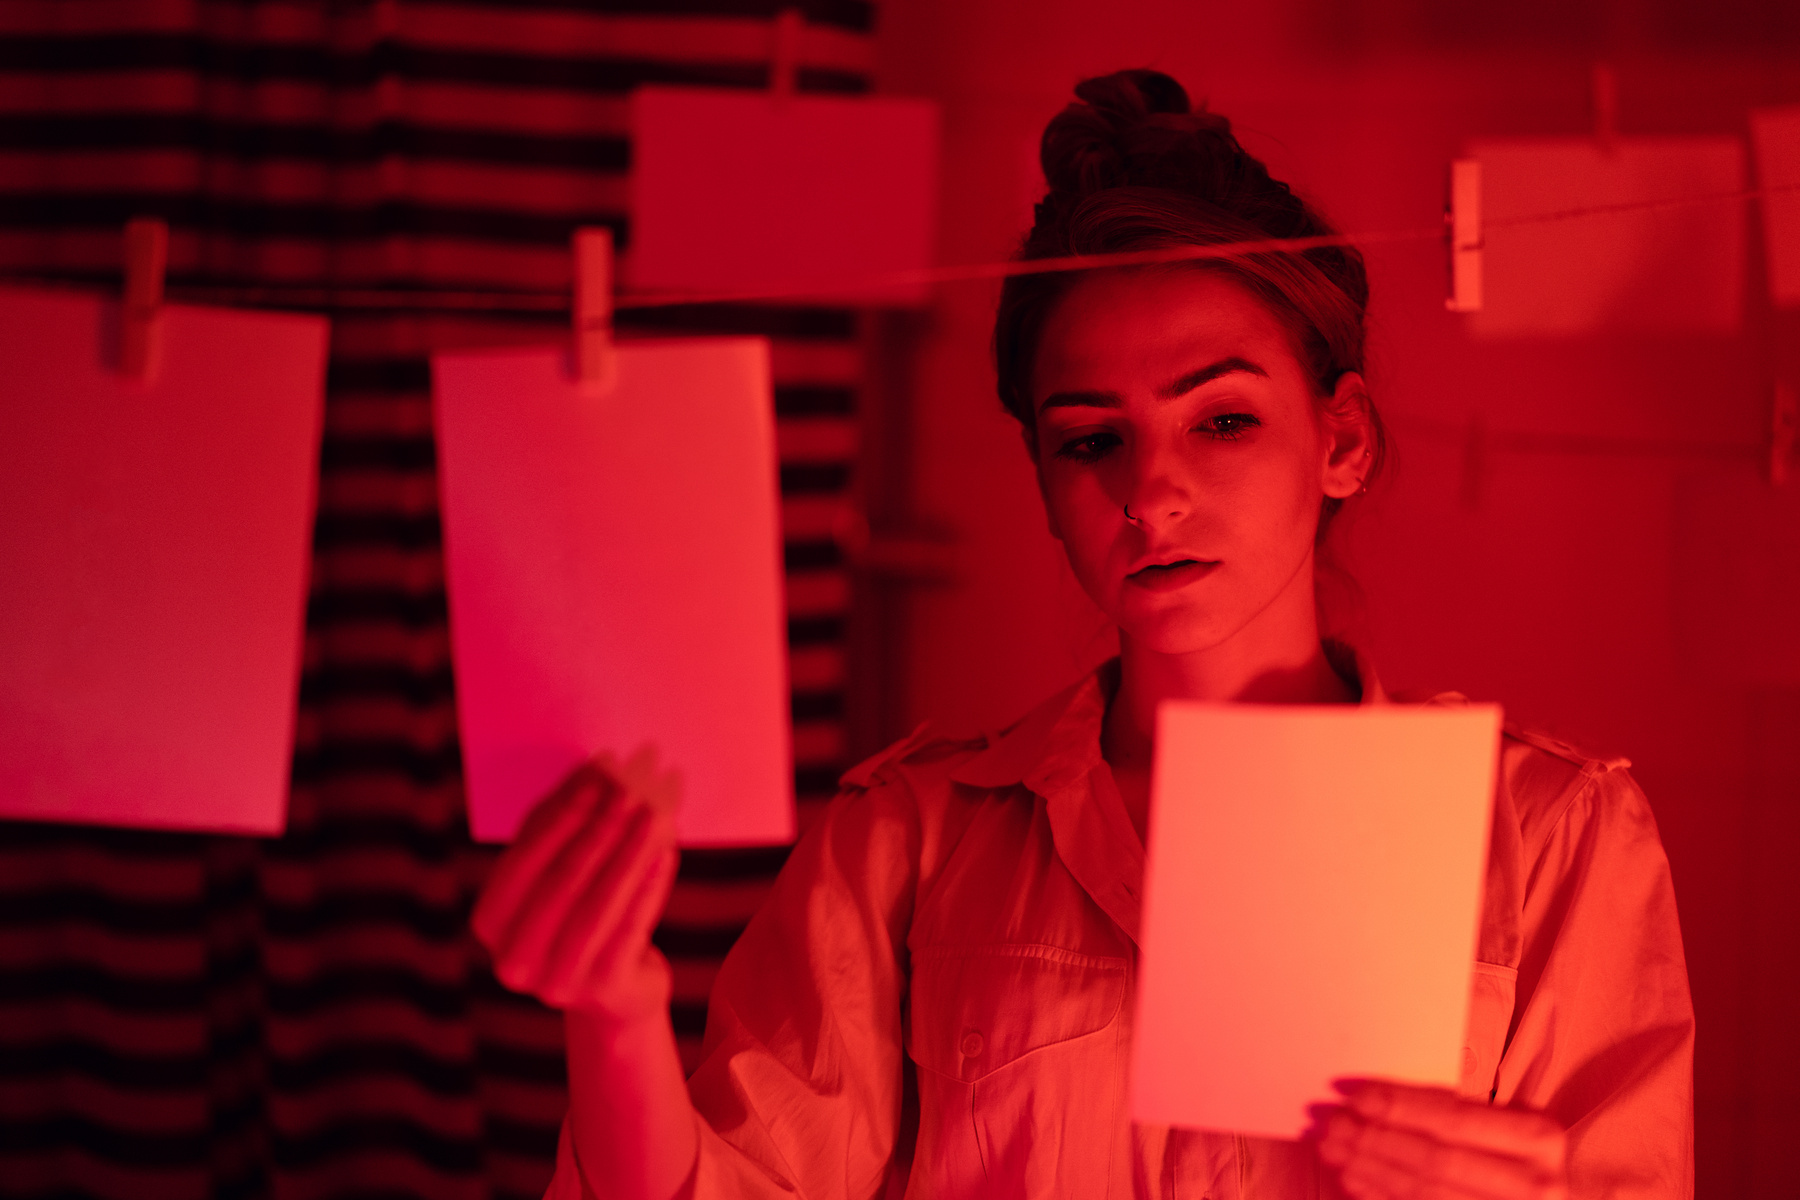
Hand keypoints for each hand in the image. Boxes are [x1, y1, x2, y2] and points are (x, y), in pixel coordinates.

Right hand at [472, 749, 679, 1018]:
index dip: (562, 817)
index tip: (596, 779)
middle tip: (631, 791)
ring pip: (596, 905)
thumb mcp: (562, 870)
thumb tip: (596, 770)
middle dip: (599, 830)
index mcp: (490, 922)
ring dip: (628, 853)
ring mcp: (556, 983)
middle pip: (560, 883)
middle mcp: (513, 960)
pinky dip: (650, 885)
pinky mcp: (602, 992)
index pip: (522, 861)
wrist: (614, 991)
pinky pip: (630, 928)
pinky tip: (665, 851)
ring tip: (655, 815)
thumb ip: (567, 823)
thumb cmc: (581, 913)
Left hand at [1311, 1079, 1567, 1199]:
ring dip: (1369, 1168)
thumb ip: (1454, 1112)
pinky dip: (1382, 1196)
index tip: (1351, 1094)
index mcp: (1538, 1137)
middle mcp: (1534, 1183)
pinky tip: (1354, 1180)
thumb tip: (1371, 1099)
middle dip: (1374, 1138)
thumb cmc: (1517, 1156)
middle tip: (1329, 1123)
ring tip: (1331, 1149)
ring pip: (1425, 1192)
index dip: (1397, 1106)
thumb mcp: (1504, 1125)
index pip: (1452, 1117)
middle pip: (1433, 1157)